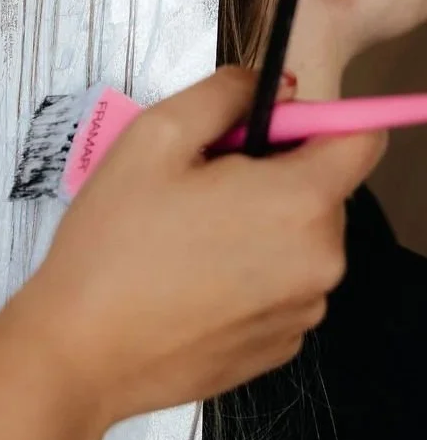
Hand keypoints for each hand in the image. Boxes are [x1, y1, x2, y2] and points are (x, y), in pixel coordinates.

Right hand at [22, 66, 384, 425]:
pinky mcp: (277, 347)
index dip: (314, 120)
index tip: (259, 132)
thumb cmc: (113, 242)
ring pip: (299, 239)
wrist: (79, 351)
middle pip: (324, 190)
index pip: (360, 138)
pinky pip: (281, 287)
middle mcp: (321, 263)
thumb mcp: (154, 137)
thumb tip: (274, 87)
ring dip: (258, 223)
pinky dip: (250, 272)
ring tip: (185, 236)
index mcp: (299, 203)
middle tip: (197, 185)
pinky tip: (190, 280)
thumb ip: (224, 94)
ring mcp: (301, 313)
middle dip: (272, 173)